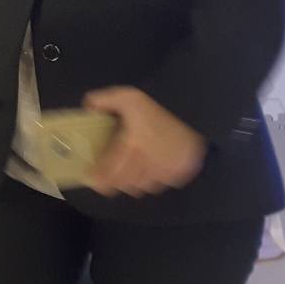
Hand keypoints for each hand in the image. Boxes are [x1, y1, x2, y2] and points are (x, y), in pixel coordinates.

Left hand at [83, 86, 206, 197]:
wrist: (196, 111)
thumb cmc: (159, 106)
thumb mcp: (128, 96)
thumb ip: (104, 100)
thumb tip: (88, 107)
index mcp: (133, 146)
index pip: (110, 171)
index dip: (98, 178)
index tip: (91, 179)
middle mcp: (149, 163)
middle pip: (124, 183)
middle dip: (113, 181)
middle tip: (105, 177)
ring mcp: (166, 171)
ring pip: (142, 187)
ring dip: (132, 183)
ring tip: (126, 173)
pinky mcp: (180, 173)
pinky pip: (160, 185)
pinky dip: (152, 181)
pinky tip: (148, 171)